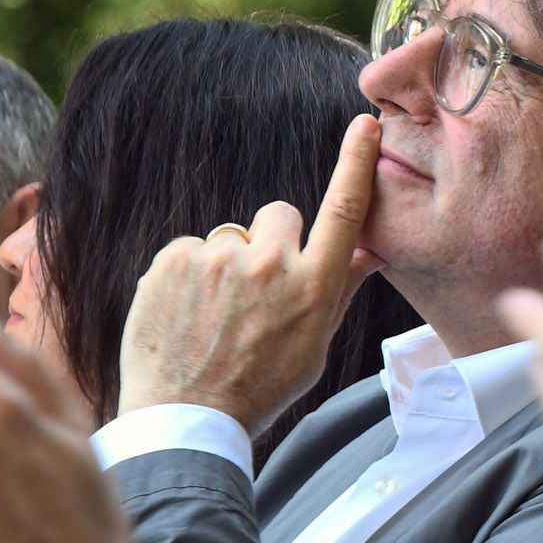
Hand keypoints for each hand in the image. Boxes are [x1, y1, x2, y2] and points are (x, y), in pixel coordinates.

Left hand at [116, 115, 380, 429]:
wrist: (184, 419)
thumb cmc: (257, 388)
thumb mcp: (313, 346)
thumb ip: (337, 290)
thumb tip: (368, 251)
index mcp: (313, 287)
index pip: (344, 210)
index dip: (357, 163)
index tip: (365, 124)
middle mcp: (270, 264)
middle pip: (277, 214)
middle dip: (270, 241)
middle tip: (253, 293)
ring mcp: (219, 259)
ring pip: (230, 238)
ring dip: (225, 265)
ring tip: (212, 317)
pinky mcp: (173, 258)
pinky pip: (189, 249)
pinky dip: (187, 275)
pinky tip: (185, 314)